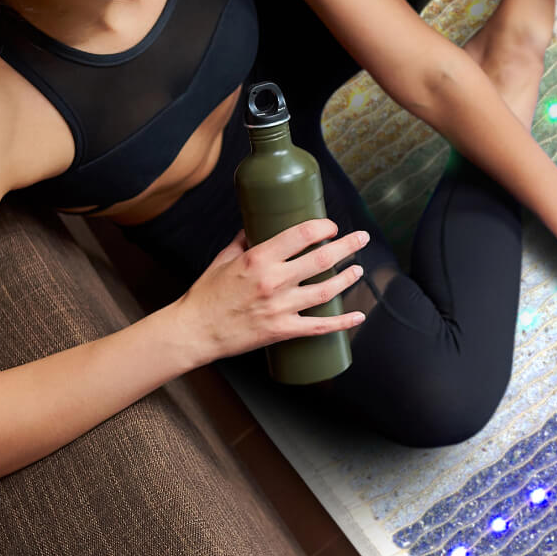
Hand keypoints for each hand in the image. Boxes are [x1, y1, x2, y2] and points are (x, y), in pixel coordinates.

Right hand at [175, 219, 369, 364]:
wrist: (195, 331)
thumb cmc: (206, 294)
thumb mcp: (223, 258)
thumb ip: (243, 240)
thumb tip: (256, 225)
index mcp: (259, 258)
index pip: (301, 234)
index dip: (323, 227)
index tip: (331, 226)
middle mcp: (273, 281)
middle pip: (321, 259)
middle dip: (347, 246)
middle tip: (361, 238)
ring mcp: (280, 307)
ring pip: (326, 290)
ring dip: (348, 278)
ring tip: (359, 270)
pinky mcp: (281, 330)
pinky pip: (319, 327)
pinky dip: (342, 322)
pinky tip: (358, 315)